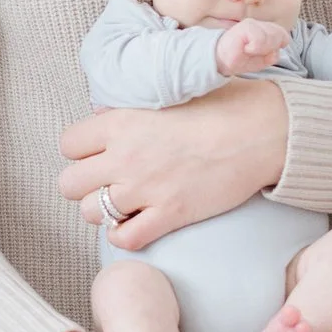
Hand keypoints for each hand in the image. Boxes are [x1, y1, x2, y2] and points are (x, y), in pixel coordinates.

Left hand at [61, 76, 287, 249]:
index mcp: (121, 122)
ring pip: (91, 213)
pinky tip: (136, 222)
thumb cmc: (221, 106)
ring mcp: (146, 189)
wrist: (262, 132)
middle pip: (69, 184)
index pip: (68, 144)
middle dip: (84, 184)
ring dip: (103, 210)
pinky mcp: (170, 214)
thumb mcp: (167, 94)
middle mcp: (126, 157)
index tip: (99, 152)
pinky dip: (124, 235)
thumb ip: (128, 110)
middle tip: (107, 181)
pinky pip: (124, 238)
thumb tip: (102, 117)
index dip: (81, 151)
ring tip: (123, 202)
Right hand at [215, 17, 292, 76]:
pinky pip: (260, 39)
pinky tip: (246, 49)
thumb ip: (272, 56)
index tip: (267, 52)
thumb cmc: (240, 58)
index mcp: (265, 30)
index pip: (283, 34)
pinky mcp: (245, 27)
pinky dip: (255, 48)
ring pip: (271, 37)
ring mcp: (252, 24)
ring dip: (262, 49)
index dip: (279, 45)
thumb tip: (276, 52)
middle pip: (279, 35)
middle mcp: (259, 24)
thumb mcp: (261, 60)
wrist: (220, 59)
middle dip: (271, 48)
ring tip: (250, 51)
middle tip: (256, 52)